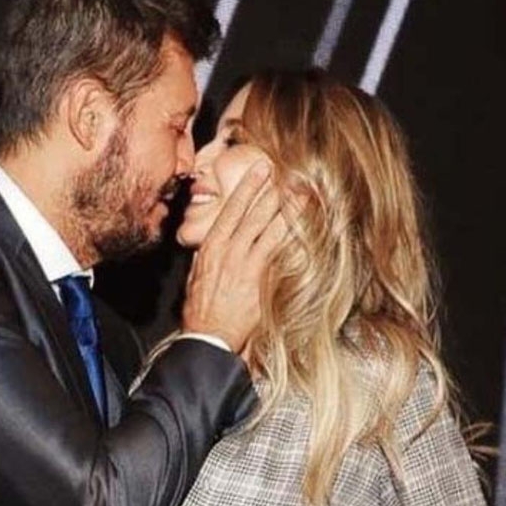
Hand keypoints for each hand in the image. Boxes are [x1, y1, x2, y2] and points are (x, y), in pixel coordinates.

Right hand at [181, 160, 287, 352]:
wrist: (209, 335)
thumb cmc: (200, 308)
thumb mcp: (197, 273)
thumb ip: (210, 254)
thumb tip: (216, 239)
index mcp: (213, 247)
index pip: (233, 209)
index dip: (249, 187)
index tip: (260, 171)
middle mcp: (232, 252)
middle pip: (257, 214)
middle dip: (274, 191)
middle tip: (289, 174)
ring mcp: (249, 266)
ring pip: (272, 230)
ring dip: (290, 211)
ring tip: (305, 195)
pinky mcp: (263, 281)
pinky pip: (282, 256)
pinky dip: (295, 240)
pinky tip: (307, 229)